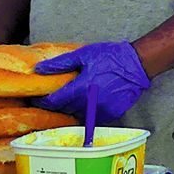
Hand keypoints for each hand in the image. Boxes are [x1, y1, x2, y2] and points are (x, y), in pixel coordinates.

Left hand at [35, 42, 151, 128]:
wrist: (137, 64)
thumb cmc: (110, 56)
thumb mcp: (83, 55)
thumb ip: (60, 64)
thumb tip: (40, 69)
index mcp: (82, 88)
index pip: (55, 102)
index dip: (43, 102)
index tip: (37, 99)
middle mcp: (91, 103)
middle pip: (66, 110)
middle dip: (57, 105)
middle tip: (53, 97)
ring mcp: (102, 110)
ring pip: (79, 116)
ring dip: (72, 109)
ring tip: (70, 99)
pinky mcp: (112, 114)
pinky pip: (93, 118)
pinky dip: (87, 112)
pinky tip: (87, 102)